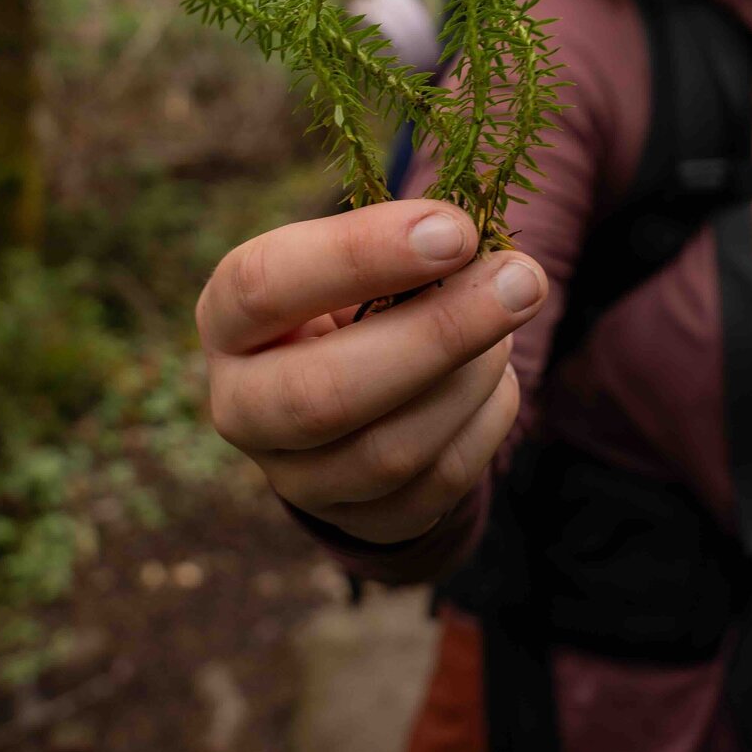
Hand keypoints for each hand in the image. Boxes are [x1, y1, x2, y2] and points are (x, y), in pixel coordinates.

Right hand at [195, 200, 546, 544]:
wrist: (345, 387)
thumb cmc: (351, 298)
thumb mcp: (355, 259)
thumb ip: (401, 246)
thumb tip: (477, 250)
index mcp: (227, 320)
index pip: (265, 286)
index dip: (361, 254)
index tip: (456, 230)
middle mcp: (242, 407)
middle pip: (325, 394)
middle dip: (439, 334)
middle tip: (524, 281)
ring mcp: (295, 478)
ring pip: (390, 451)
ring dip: (473, 376)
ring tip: (510, 314)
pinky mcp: (358, 520)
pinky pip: (437, 485)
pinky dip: (487, 420)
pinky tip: (495, 376)